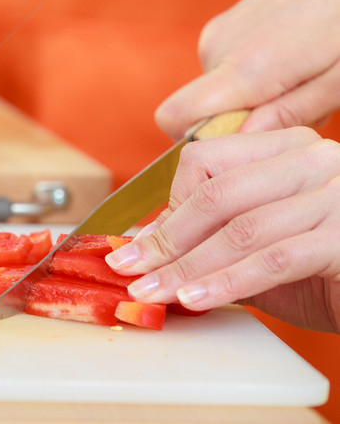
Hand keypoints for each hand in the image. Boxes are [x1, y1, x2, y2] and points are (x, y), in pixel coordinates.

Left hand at [104, 127, 339, 333]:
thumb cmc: (325, 271)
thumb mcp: (258, 247)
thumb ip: (209, 239)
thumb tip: (142, 245)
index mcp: (286, 148)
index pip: (205, 161)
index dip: (167, 206)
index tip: (138, 244)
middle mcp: (314, 159)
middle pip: (216, 194)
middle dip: (166, 240)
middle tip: (128, 270)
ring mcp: (336, 193)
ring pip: (239, 228)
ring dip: (187, 267)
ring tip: (152, 293)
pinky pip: (273, 258)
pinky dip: (227, 282)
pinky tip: (196, 299)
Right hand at [155, 0, 339, 139]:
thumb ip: (292, 111)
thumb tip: (244, 137)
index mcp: (246, 66)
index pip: (175, 117)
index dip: (199, 139)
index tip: (244, 139)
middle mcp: (218, 48)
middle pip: (203, 111)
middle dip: (246, 119)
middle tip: (300, 102)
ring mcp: (218, 33)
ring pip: (218, 91)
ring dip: (255, 96)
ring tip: (302, 76)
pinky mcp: (224, 25)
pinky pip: (225, 69)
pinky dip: (255, 75)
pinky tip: (291, 57)